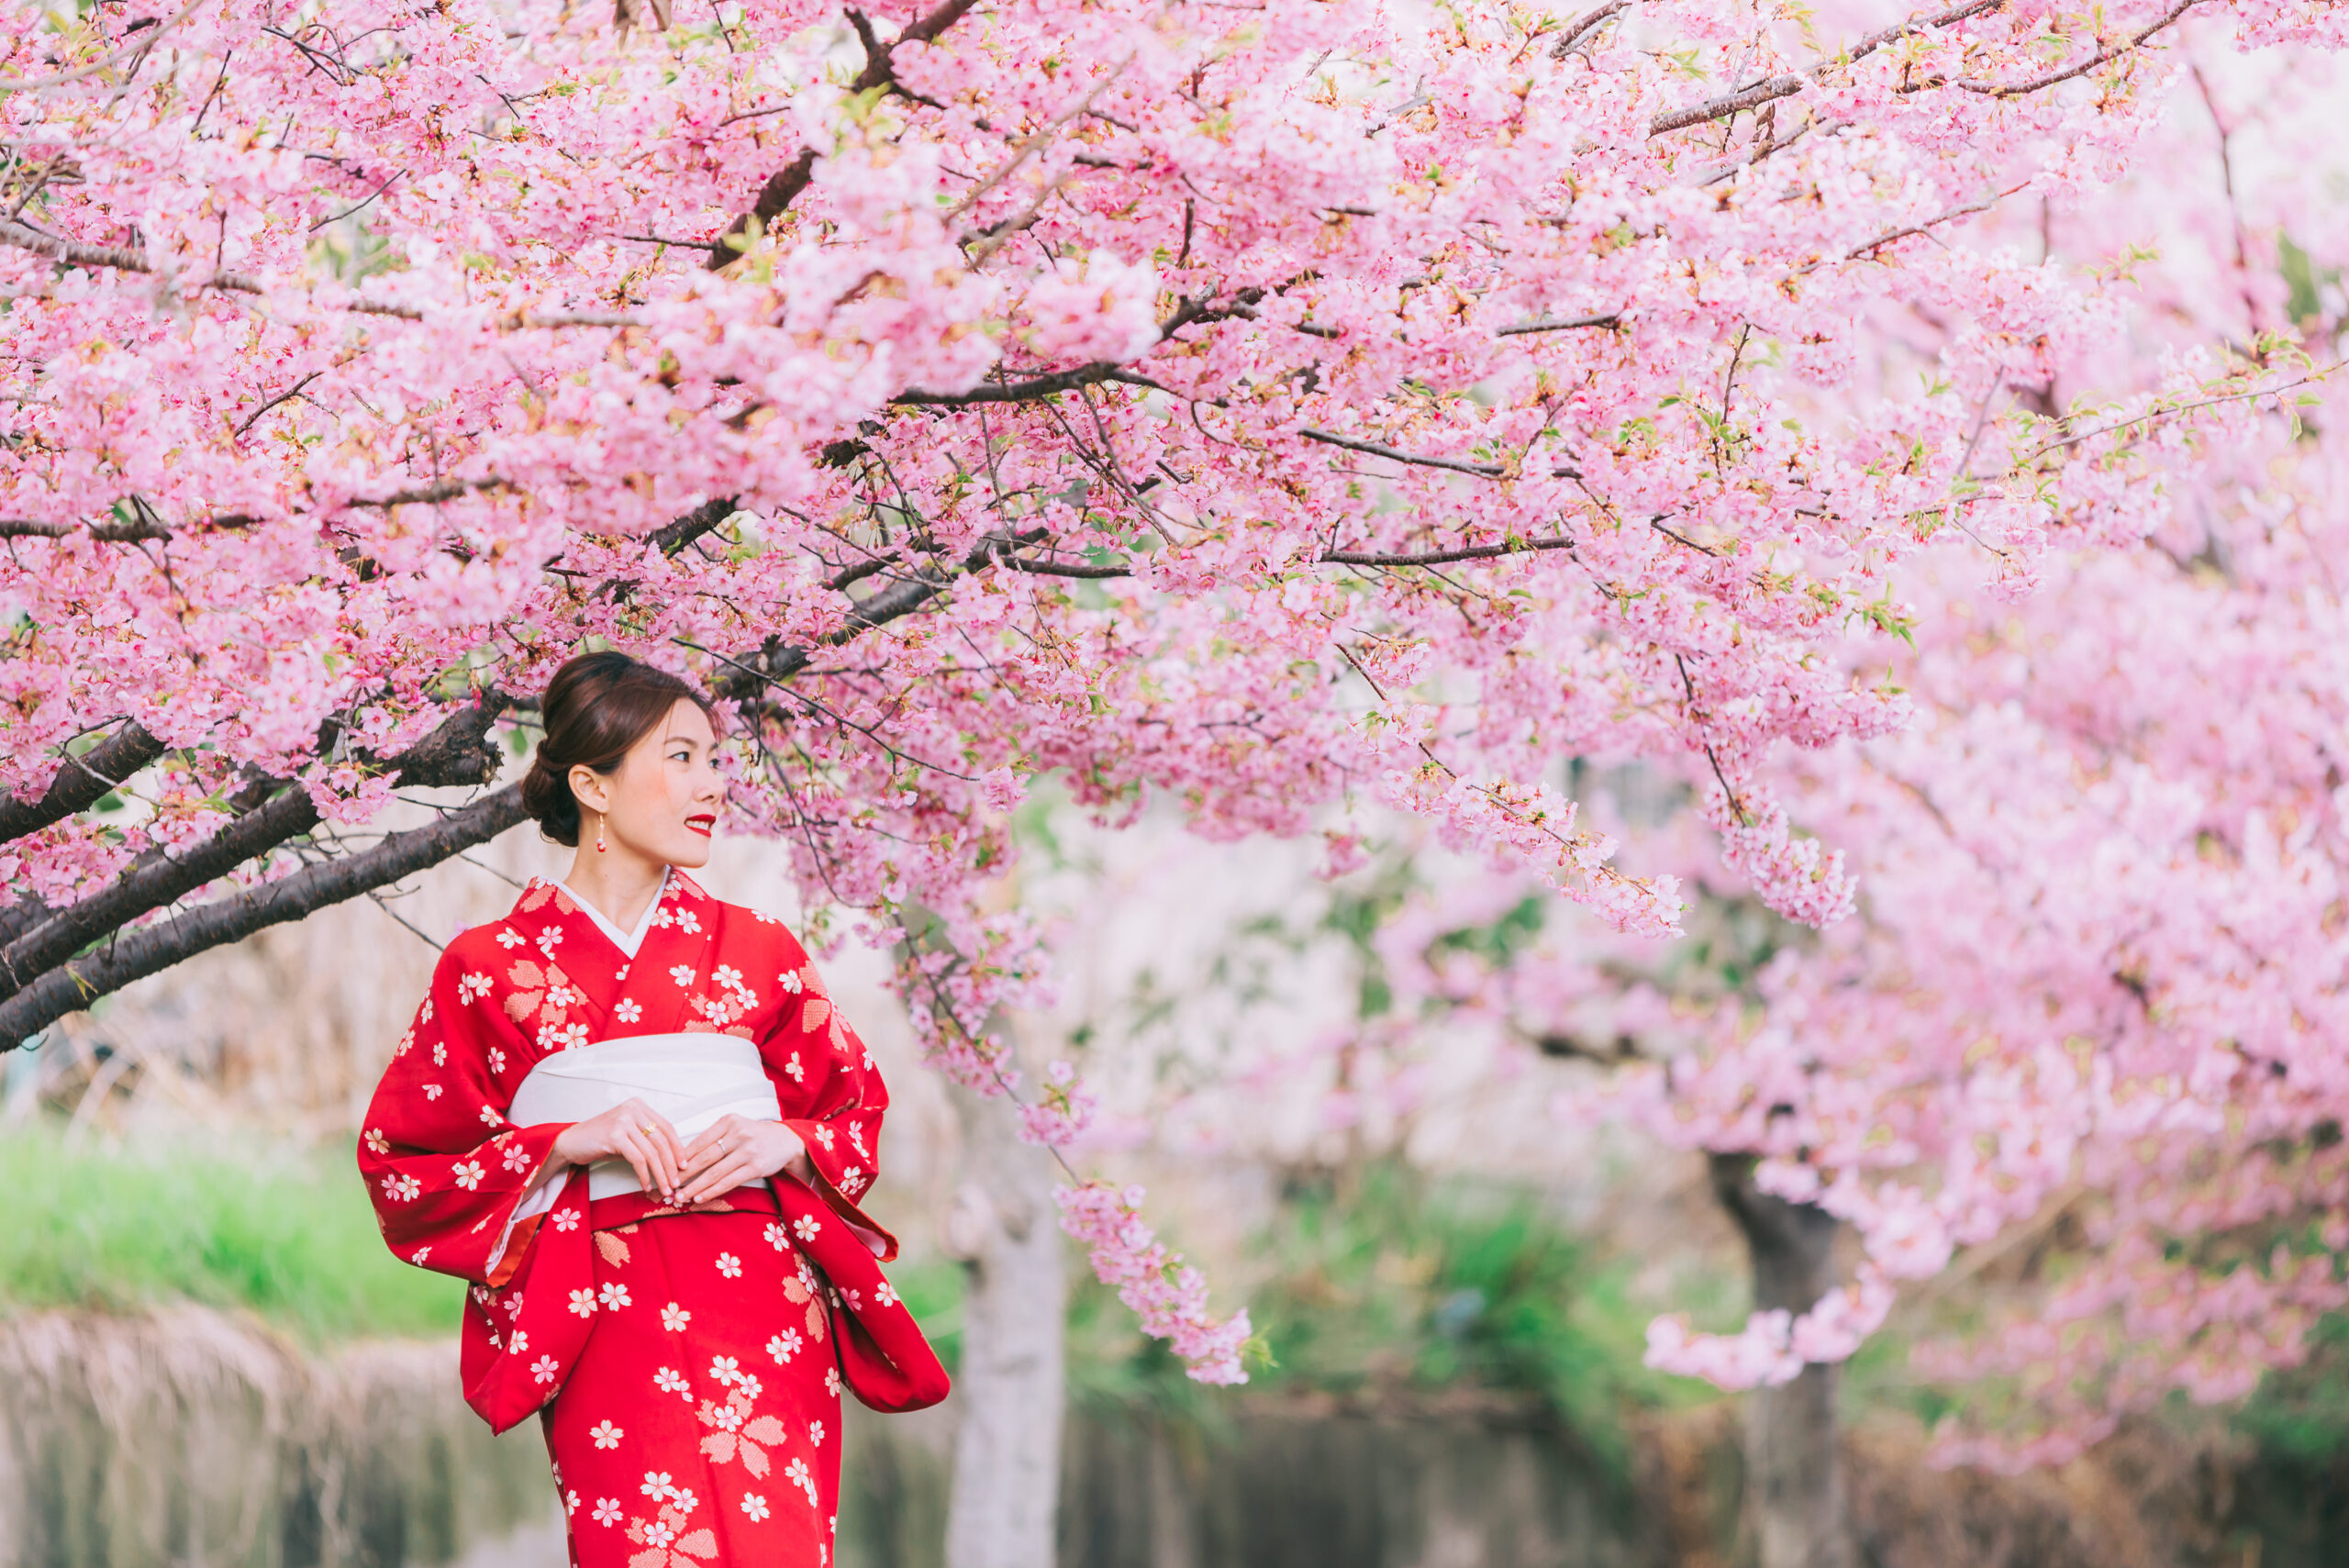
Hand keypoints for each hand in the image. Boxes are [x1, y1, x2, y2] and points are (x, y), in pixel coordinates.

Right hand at [550, 1098, 689, 1202]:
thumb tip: (672, 1161)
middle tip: (676, 1182)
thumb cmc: (599, 1141)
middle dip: (671, 1165)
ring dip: (660, 1174)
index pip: (667, 1128)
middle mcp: (632, 1109)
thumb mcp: (627, 1135)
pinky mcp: (615, 1135)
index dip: (678, 1148)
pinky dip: (644, 1175)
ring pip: (651, 1152)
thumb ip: (646, 1141)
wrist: (569, 1143)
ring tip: (664, 1188)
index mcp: (638, 1106)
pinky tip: (645, 1185)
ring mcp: (623, 1121)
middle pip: (661, 1141)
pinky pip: (637, 1159)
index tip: (684, 1165)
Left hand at [676, 1115, 810, 1205]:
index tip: (667, 1170)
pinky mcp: (756, 1167)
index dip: (682, 1158)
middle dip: (685, 1175)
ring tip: (681, 1197)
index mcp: (728, 1121)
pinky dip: (712, 1191)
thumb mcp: (734, 1128)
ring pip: (715, 1172)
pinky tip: (700, 1198)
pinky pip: (729, 1181)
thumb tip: (683, 1160)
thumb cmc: (753, 1135)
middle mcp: (738, 1134)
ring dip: (695, 1187)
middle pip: (705, 1157)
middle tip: (669, 1186)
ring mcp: (748, 1151)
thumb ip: (713, 1139)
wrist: (785, 1140)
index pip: (699, 1141)